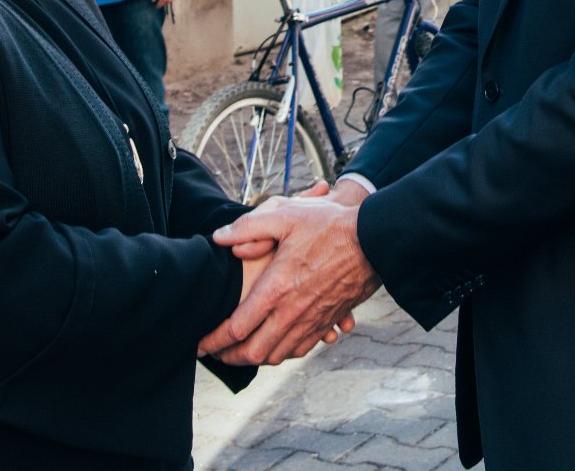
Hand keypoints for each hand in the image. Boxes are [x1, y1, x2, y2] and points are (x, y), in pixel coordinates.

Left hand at [199, 181, 378, 365]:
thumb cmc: (329, 225)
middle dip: (229, 357)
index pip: (237, 327)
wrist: (375, 240)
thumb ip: (248, 226)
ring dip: (253, 359)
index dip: (213, 340)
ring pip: (277, 355)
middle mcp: (293, 311)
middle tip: (214, 353)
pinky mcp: (327, 321)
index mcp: (277, 288)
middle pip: (254, 351)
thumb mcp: (286, 214)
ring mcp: (312, 320)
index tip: (199, 343)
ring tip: (238, 354)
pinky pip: (300, 350)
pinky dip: (281, 354)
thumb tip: (219, 237)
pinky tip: (273, 347)